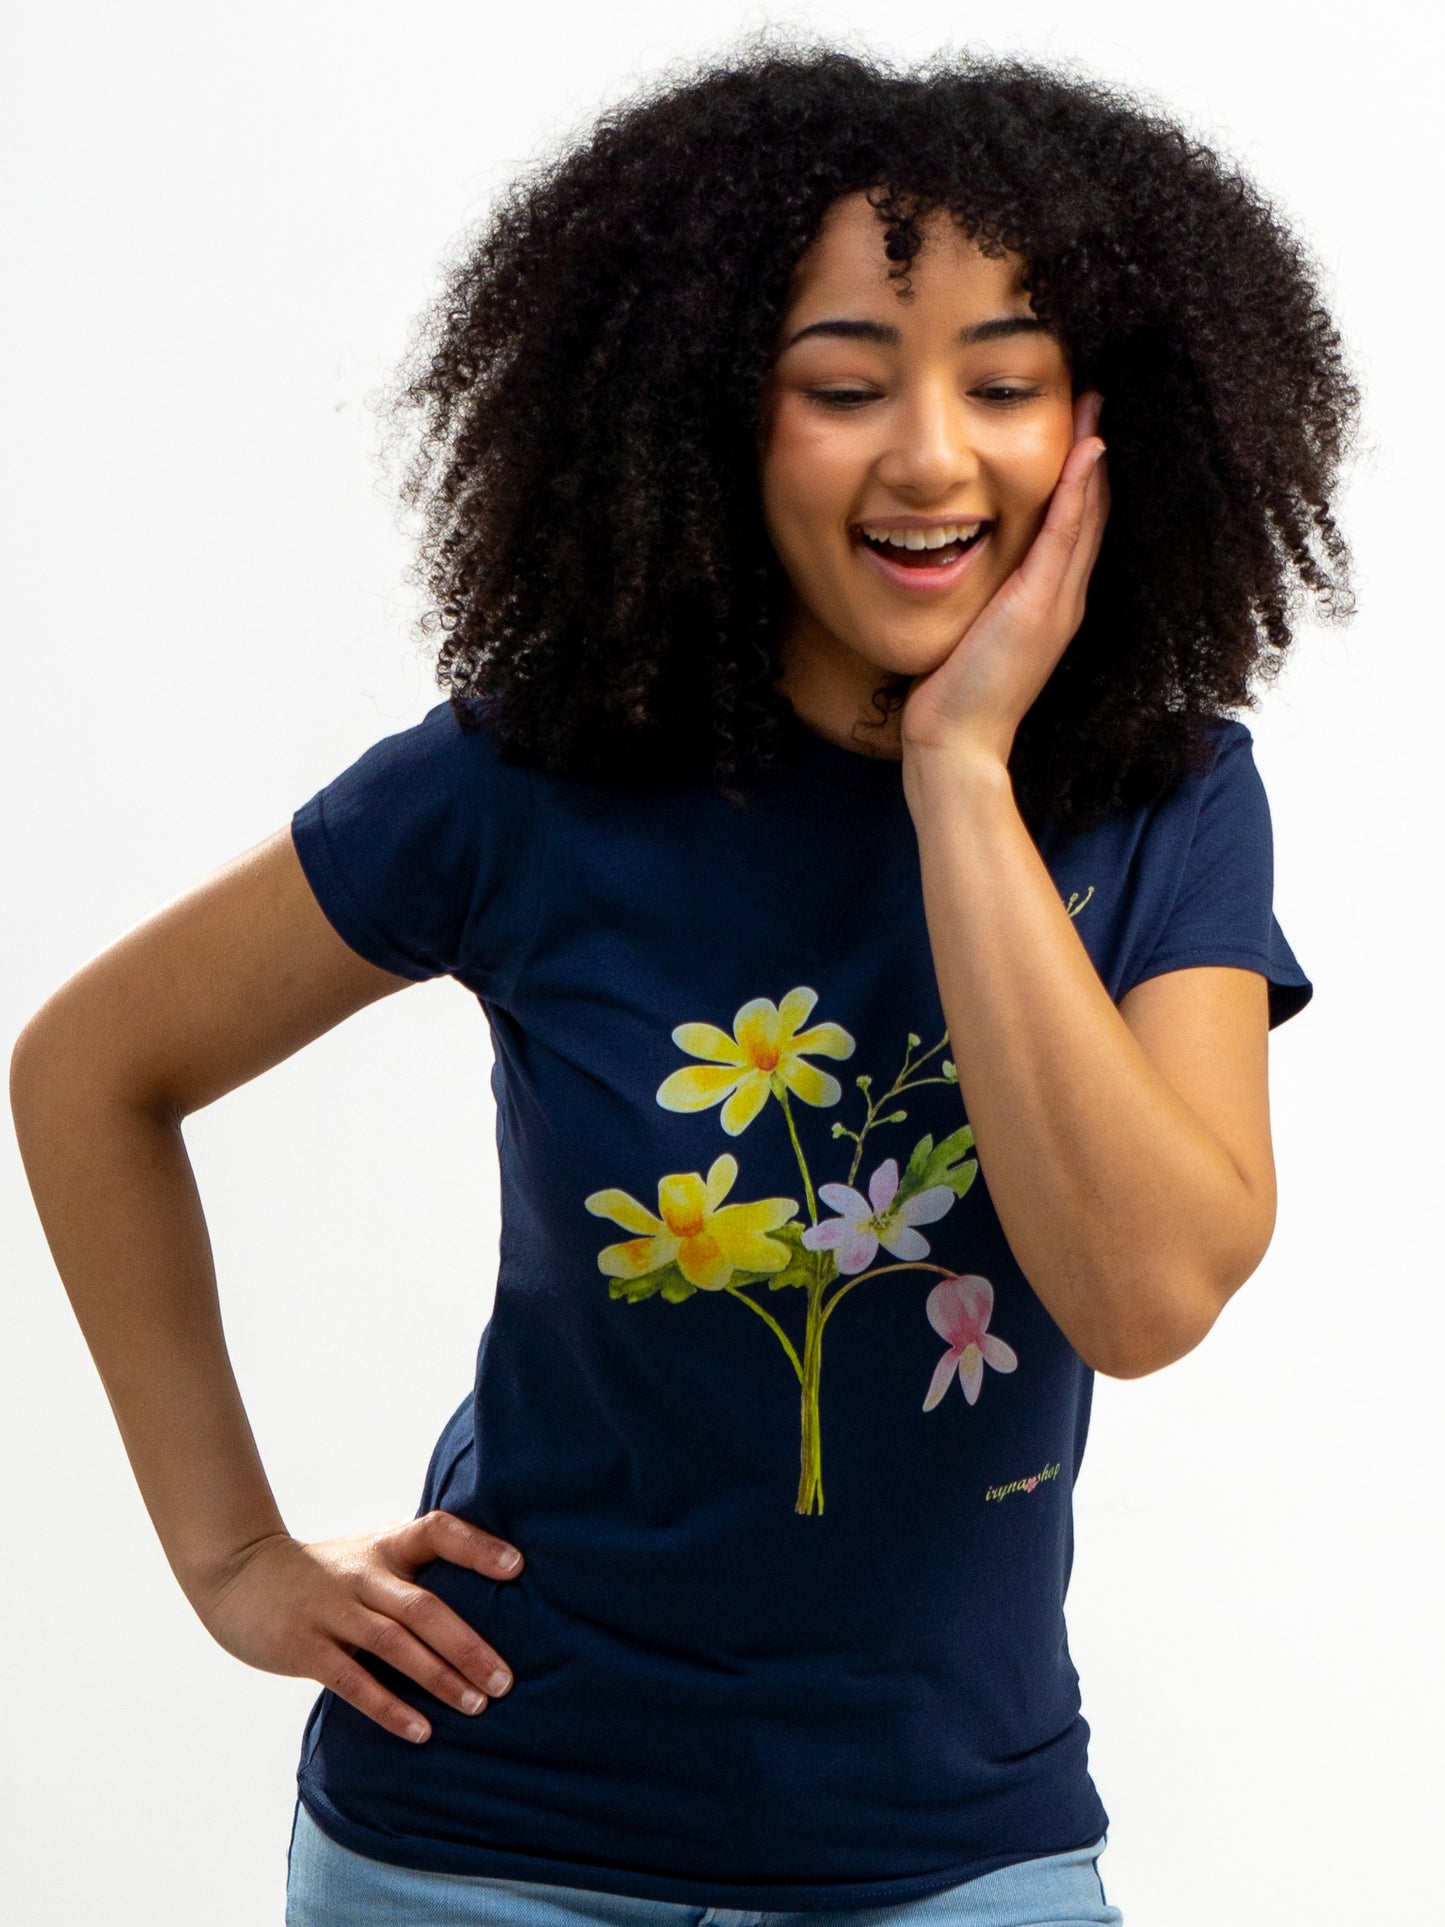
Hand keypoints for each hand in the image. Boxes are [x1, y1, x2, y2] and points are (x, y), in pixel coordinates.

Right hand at [191, 1513, 523, 1743]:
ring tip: (476, 1707)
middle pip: (424, 1606)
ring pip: (394, 1644)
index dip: (478, 1546)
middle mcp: (363, 1574)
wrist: (239, 1574)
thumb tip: (487, 1599)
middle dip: (469, 1646)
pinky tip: (420, 1730)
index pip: (438, 1531)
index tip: (518, 1567)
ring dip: (439, 1678)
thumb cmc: (324, 1573)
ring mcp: (332, 1610)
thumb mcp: (369, 1555)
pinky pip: (353, 1680)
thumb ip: (414, 1571)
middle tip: (506, 1682)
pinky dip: (389, 1707)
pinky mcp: (304, 1647)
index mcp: (385, 1546)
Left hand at [900, 390, 1109, 769]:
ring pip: (1088, 515)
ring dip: (1094, 456)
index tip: (1077, 425)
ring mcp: (1058, 602)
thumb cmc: (955, 694)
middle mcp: (1064, 597)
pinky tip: (1087, 449)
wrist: (957, 743)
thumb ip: (981, 601)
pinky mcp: (1039, 606)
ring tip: (1097, 402)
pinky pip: (1066, 537)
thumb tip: (964, 570)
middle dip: (1094, 452)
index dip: (1080, 475)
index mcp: (1050, 602)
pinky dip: (1079, 492)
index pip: (1074, 525)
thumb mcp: (973, 633)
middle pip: (1091, 510)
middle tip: (1096, 394)